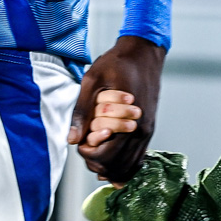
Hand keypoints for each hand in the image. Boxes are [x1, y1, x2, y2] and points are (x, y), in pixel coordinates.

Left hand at [69, 35, 164, 182]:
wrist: (144, 53)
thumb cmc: (117, 64)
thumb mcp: (91, 82)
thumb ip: (82, 112)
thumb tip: (72, 139)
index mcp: (128, 121)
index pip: (106, 156)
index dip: (88, 154)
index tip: (81, 142)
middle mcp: (142, 131)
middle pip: (118, 166)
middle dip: (98, 164)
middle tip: (86, 150)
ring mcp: (147, 132)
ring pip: (130, 165)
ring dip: (111, 167)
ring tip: (95, 159)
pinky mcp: (149, 129)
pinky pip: (139, 157)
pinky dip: (125, 164)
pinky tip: (112, 163)